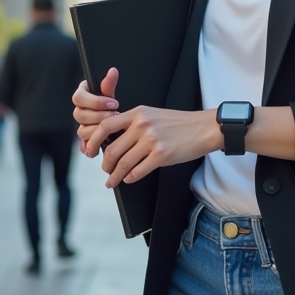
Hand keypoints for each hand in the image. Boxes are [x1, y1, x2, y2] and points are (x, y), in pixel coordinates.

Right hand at [72, 67, 119, 150]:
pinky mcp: (86, 141)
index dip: (95, 102)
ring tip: (114, 128)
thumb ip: (109, 85)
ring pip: (82, 131)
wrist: (121, 123)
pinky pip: (83, 146)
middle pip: (79, 115)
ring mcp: (82, 127)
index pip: (78, 98)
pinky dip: (92, 148)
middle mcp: (80, 112)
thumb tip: (113, 71)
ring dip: (98, 130)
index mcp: (82, 96)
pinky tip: (103, 145)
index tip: (113, 103)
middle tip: (115, 115)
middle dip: (98, 116)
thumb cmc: (113, 105)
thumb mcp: (111, 95)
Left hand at [89, 105, 220, 187]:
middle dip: (104, 165)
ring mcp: (152, 140)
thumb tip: (112, 140)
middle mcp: (142, 125)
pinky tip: (129, 179)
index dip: (93, 141)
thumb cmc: (178, 123)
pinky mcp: (162, 155)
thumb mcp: (152, 114)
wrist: (203, 128)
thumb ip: (133, 123)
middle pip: (112, 149)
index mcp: (137, 113)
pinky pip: (138, 171)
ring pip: (123, 163)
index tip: (90, 150)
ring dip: (114, 176)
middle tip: (105, 171)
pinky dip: (130, 178)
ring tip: (112, 181)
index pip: (105, 126)